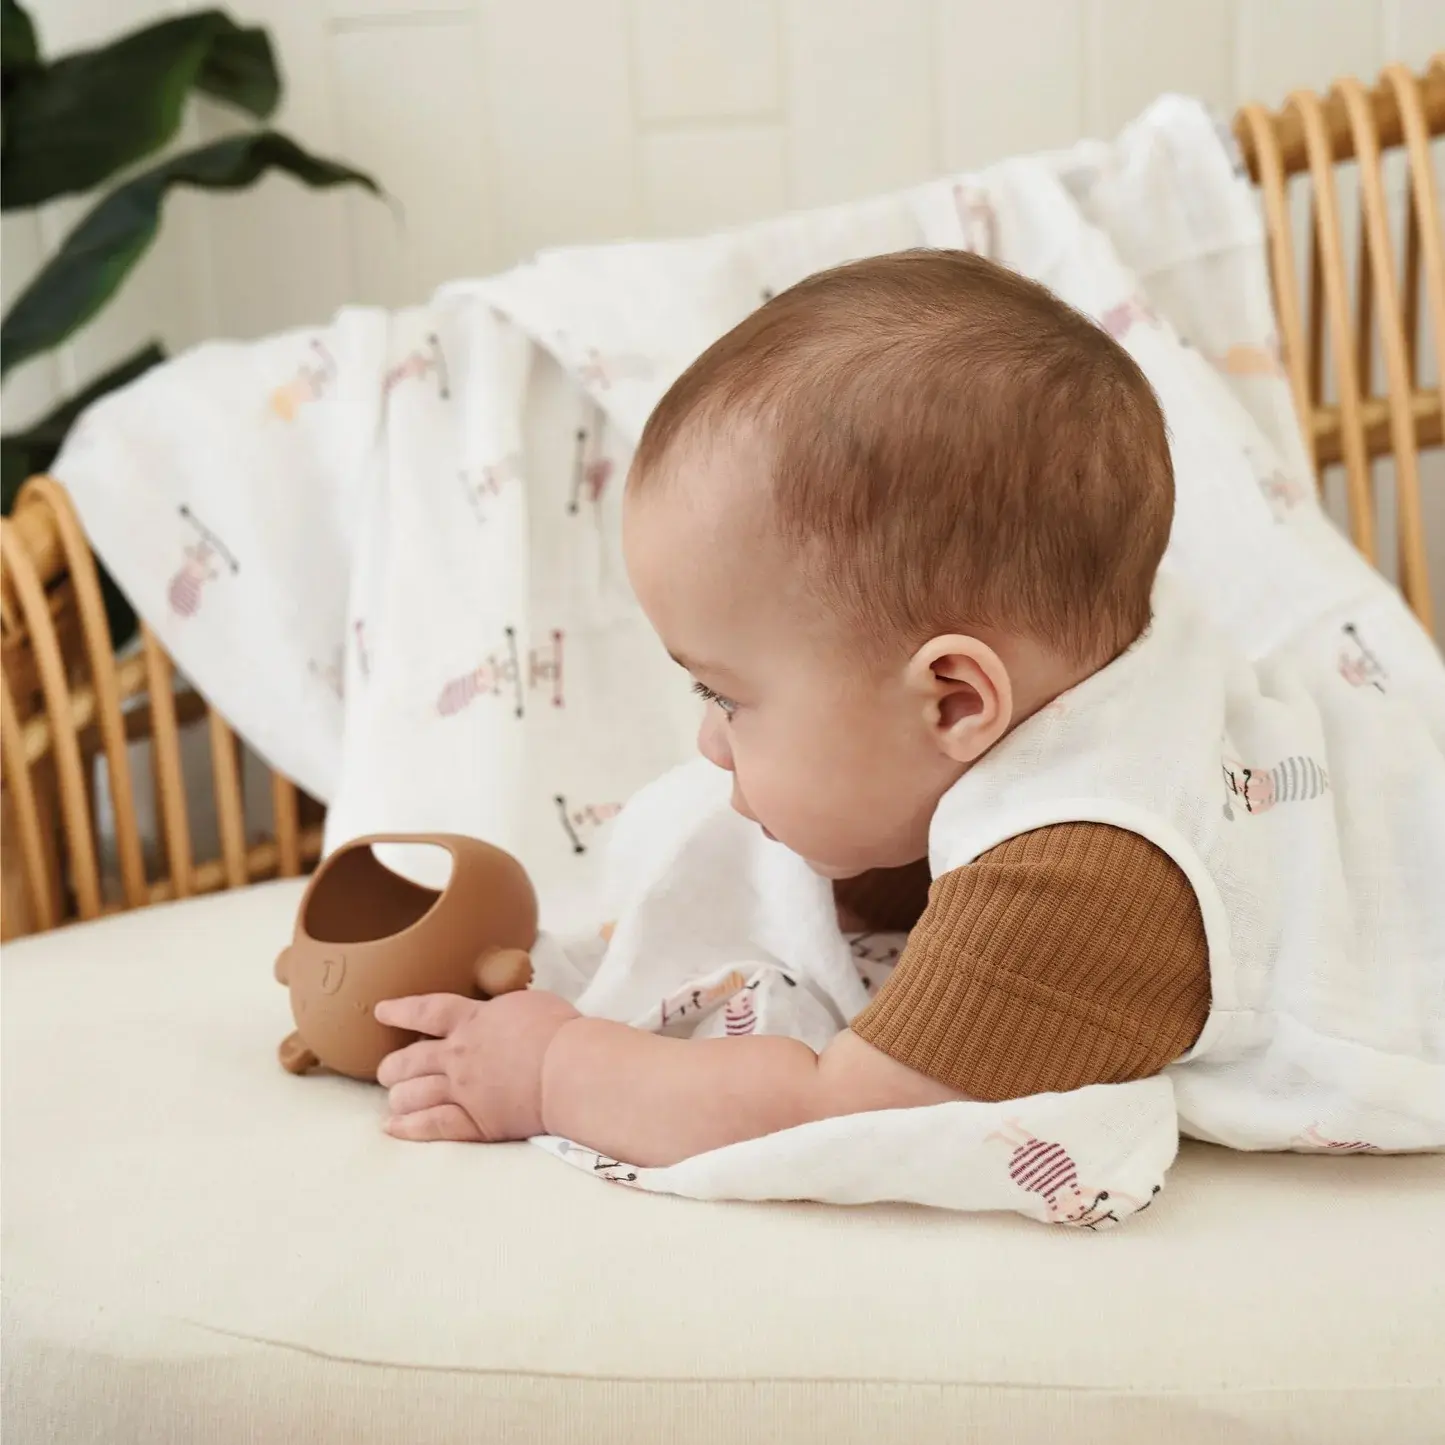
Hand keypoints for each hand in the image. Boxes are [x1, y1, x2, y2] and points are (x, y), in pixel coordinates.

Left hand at [375, 989, 579, 1142]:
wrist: (569, 1070)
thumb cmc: (558, 1032)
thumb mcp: (526, 1003)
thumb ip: (501, 1010)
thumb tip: (499, 1012)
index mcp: (472, 1021)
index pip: (425, 1011)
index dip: (400, 1012)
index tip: (381, 1012)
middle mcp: (458, 1056)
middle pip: (408, 1060)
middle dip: (392, 1066)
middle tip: (388, 1071)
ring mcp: (463, 1091)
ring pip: (411, 1094)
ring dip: (398, 1096)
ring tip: (395, 1099)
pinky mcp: (474, 1122)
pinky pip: (431, 1126)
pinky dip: (407, 1127)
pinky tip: (393, 1127)